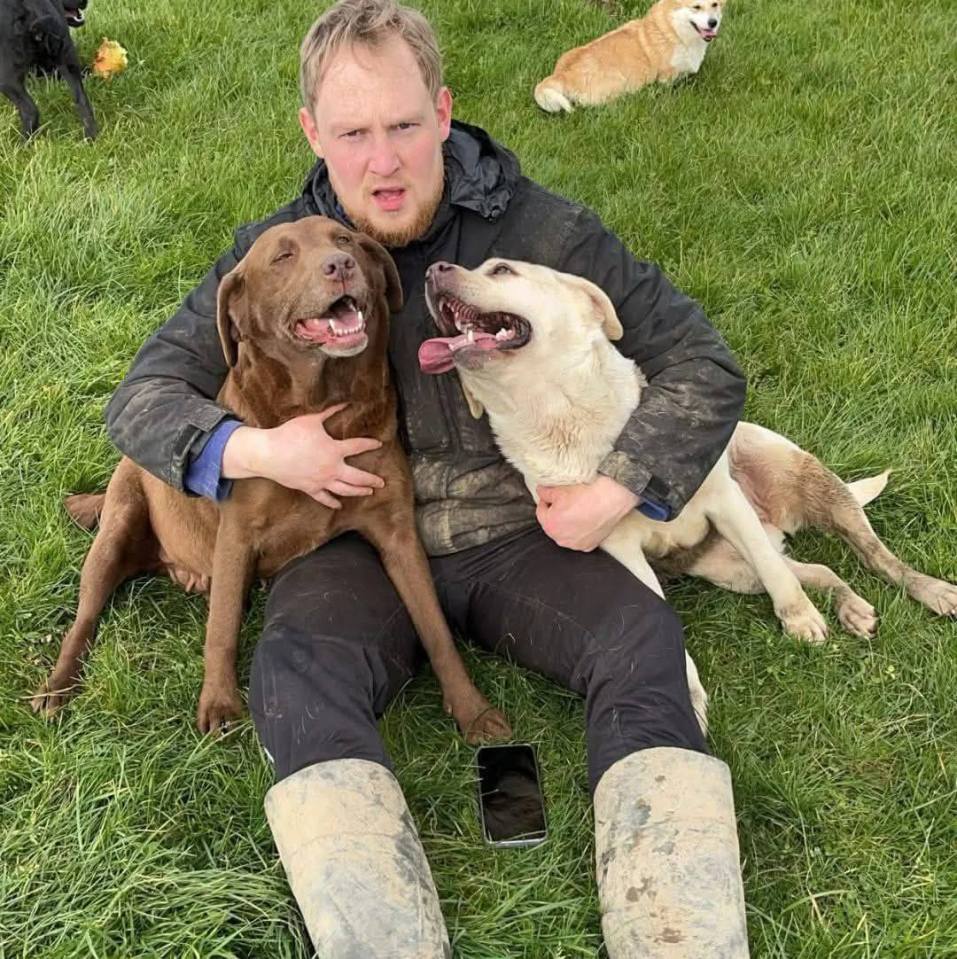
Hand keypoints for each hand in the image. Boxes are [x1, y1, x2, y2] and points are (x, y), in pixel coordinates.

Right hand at [222, 403, 384, 508]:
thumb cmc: (289, 435)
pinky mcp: (310, 488)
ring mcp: (322, 481)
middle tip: (382, 482)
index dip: (370, 444)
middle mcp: (332, 468)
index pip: (358, 447)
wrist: (269, 454)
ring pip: (345, 490)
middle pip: (358, 477)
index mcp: (334, 450)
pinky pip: (324, 498)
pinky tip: (340, 505)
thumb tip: (344, 403)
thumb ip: (329, 412)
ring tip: (369, 492)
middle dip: (371, 479)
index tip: (379, 444)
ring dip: (359, 491)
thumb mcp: (311, 420)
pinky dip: (333, 502)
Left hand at [536, 476, 638, 550]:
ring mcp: (575, 544)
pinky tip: (585, 518)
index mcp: (550, 524)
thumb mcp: (561, 489)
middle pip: (552, 524)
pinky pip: (578, 538)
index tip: (551, 494)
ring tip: (576, 509)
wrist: (613, 499)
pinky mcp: (589, 545)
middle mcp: (561, 539)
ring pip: (565, 532)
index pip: (540, 511)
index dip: (545, 500)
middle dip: (555, 512)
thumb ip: (546, 492)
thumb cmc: (589, 494)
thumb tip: (542, 492)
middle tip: (565, 500)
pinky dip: (579, 530)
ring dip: (567, 522)